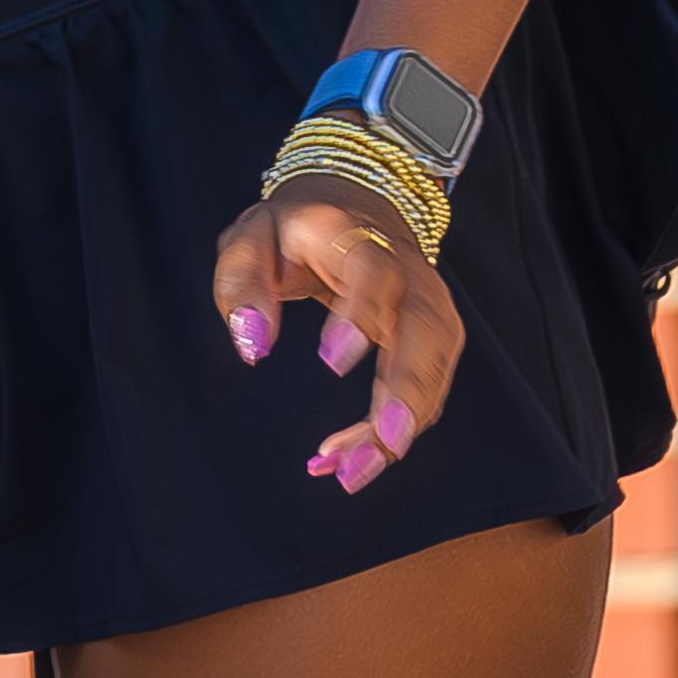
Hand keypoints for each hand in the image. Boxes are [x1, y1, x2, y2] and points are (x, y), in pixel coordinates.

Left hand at [212, 174, 467, 489]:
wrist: (354, 205)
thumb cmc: (294, 231)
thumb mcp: (251, 239)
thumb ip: (243, 284)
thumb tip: (252, 345)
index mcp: (356, 238)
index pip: (373, 271)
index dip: (360, 314)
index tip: (331, 363)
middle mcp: (408, 271)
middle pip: (426, 328)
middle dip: (409, 391)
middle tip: (383, 445)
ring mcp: (430, 304)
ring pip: (434, 368)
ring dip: (400, 426)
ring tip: (352, 472)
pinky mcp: (435, 336)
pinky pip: (427, 389)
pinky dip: (395, 431)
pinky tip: (352, 458)